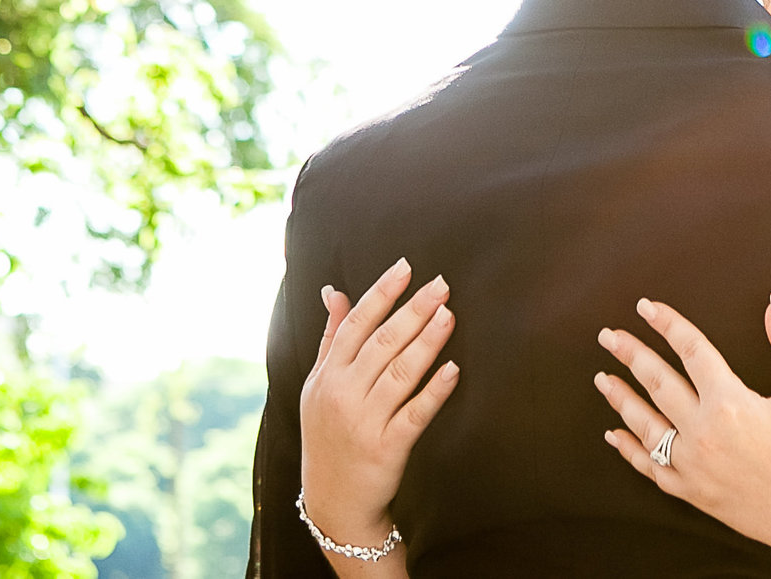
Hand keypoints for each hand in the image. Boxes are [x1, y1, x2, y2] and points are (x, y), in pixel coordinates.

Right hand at [297, 257, 458, 551]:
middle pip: (381, 343)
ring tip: (449, 315)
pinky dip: (434, 391)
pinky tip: (453, 369)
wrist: (332, 503)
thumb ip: (331, 338)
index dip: (381, 293)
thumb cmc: (327, 435)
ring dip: (426, 342)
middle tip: (441, 284)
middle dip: (412, 310)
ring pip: (399, 373)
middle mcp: (343, 394)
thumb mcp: (317, 386)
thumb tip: (333, 291)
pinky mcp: (387, 448)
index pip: (356, 324)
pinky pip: (414, 415)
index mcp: (327, 375)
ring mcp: (364, 422)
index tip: (406, 267)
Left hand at [596, 292, 770, 578]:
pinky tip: (614, 435)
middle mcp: (705, 435)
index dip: (667, 324)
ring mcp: (696, 468)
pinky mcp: (696, 494)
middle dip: (630, 354)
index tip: (647, 307)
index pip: (690, 350)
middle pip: (657, 383)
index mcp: (732, 404)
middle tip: (609, 335)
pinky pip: (652, 468)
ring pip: (645, 425)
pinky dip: (629, 450)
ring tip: (603, 377)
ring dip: (621, 398)